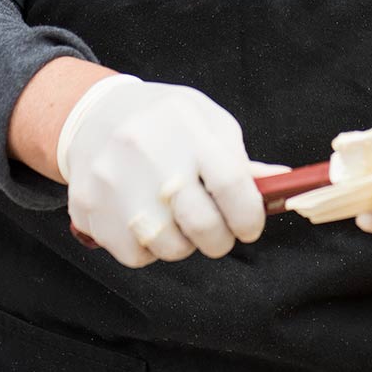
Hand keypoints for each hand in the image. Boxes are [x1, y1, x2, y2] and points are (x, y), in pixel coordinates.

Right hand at [58, 74, 284, 267]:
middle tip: (218, 233)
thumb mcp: (204, 121)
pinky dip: (149, 249)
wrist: (92, 116)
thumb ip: (239, 159)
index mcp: (185, 126)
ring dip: (183, 243)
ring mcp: (114, 183)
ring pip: (170, 247)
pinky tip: (146, 221)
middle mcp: (147, 152)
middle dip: (220, 239)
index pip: (231, 183)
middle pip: (202, 225)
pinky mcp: (89, 208)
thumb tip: (282, 186)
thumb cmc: (162, 121)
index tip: (249, 226)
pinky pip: (136, 255)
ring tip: (176, 220)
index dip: (249, 216)